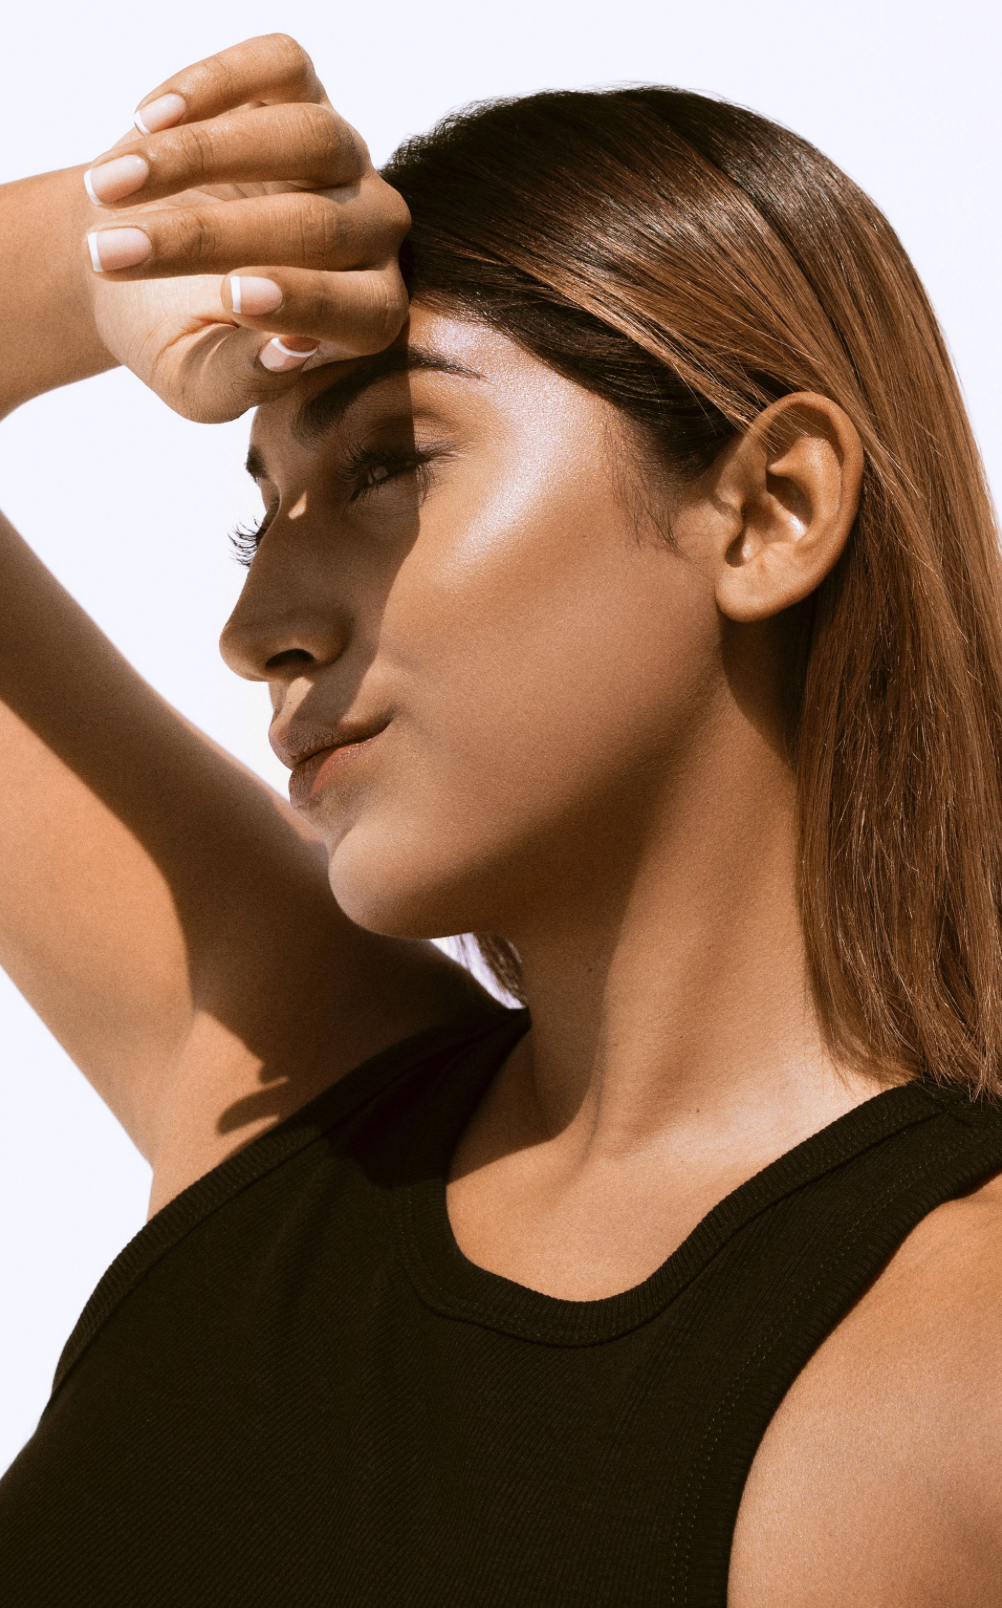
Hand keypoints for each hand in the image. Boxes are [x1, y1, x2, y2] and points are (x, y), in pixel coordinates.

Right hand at [82, 34, 410, 420]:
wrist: (130, 256)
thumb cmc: (172, 332)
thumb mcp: (195, 380)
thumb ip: (240, 381)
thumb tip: (288, 353)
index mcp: (366, 314)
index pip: (364, 310)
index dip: (306, 301)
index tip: (235, 297)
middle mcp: (374, 231)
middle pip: (320, 226)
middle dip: (206, 238)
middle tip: (111, 254)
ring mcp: (343, 155)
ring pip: (305, 136)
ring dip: (195, 158)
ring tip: (108, 188)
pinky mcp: (303, 90)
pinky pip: (280, 67)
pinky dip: (212, 85)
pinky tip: (146, 120)